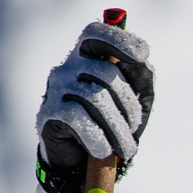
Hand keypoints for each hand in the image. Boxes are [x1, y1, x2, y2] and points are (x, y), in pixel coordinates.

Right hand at [33, 19, 153, 192]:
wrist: (80, 158)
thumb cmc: (110, 122)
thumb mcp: (133, 100)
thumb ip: (141, 79)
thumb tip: (143, 63)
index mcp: (88, 56)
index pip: (97, 34)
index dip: (119, 39)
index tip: (141, 55)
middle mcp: (69, 66)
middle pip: (106, 73)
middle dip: (129, 105)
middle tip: (134, 129)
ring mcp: (57, 87)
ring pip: (95, 98)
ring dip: (118, 129)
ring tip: (126, 149)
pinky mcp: (49, 111)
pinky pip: (78, 118)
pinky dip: (98, 138)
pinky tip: (104, 150)